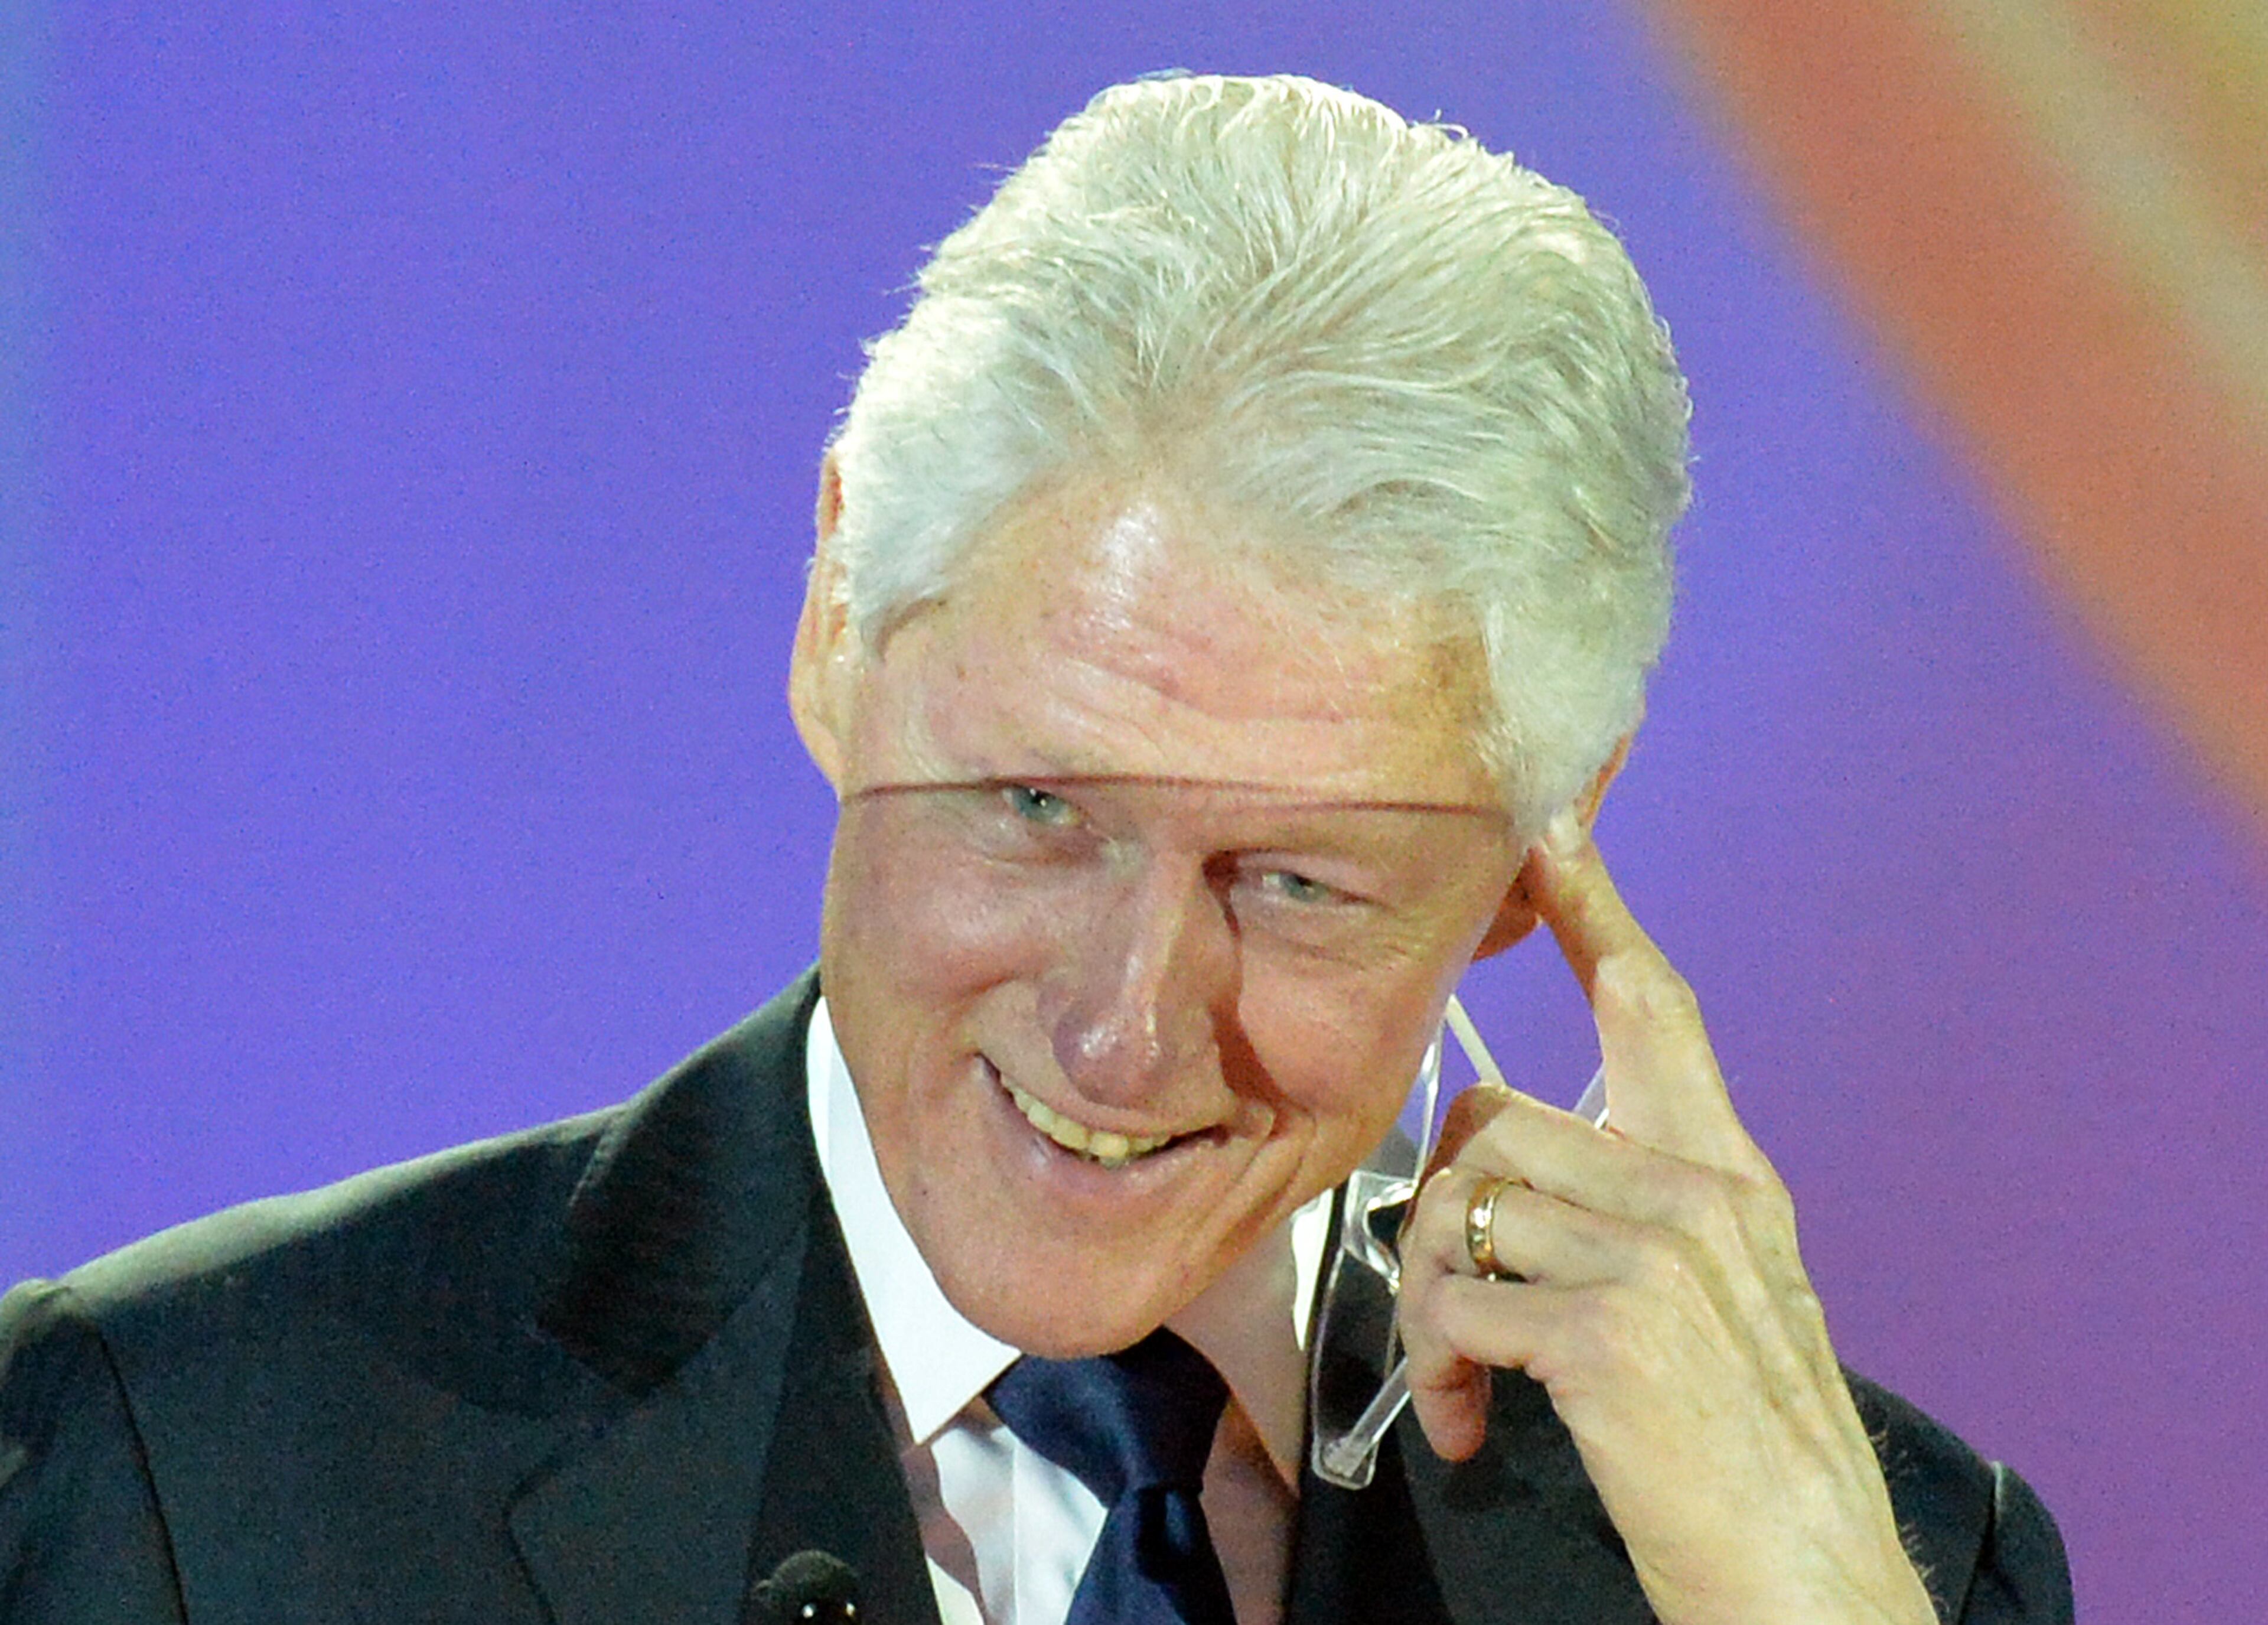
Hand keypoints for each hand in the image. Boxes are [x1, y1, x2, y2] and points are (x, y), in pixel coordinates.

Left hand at [1394, 815, 1935, 1624]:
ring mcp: (1659, 1259)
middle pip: (1497, 1118)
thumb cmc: (1739, 1448)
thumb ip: (1632, 1215)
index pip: (1653, 1004)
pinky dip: (1441, 1368)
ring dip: (1434, 1305)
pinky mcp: (1611, 1333)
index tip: (1548, 822)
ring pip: (1466, 1206)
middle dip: (1445, 1210)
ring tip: (1463, 1382)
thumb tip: (1509, 1187)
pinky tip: (1473, 1424)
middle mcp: (1701, 1194)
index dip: (1595, 906)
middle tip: (1454, 1311)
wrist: (1805, 1574)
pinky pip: (1459, 1300)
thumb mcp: (1714, 1301)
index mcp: (1728, 1176)